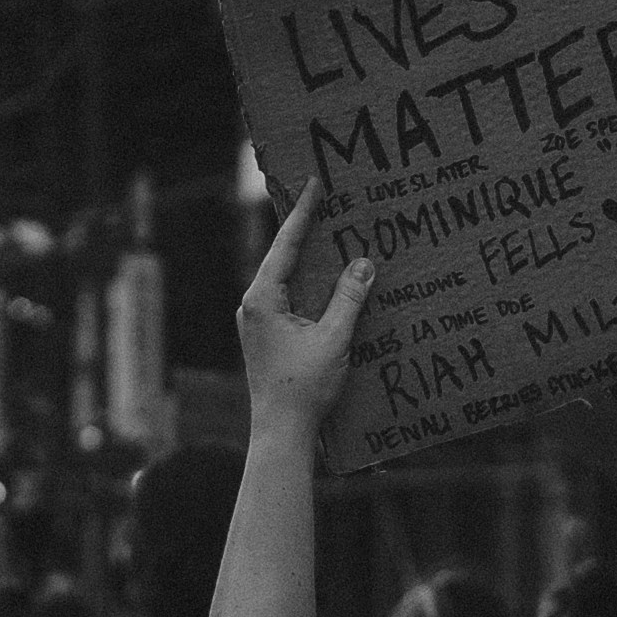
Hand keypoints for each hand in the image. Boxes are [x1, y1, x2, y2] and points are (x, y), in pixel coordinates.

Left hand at [233, 188, 371, 429]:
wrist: (281, 432)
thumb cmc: (303, 389)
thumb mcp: (333, 339)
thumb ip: (349, 299)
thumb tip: (363, 263)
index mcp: (261, 299)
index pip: (285, 245)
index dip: (303, 213)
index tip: (313, 184)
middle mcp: (253, 306)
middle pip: (283, 258)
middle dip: (307, 232)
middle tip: (325, 201)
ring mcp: (258, 321)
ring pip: (287, 279)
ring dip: (310, 260)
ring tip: (331, 234)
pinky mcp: (268, 336)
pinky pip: (290, 299)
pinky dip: (310, 286)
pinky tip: (330, 282)